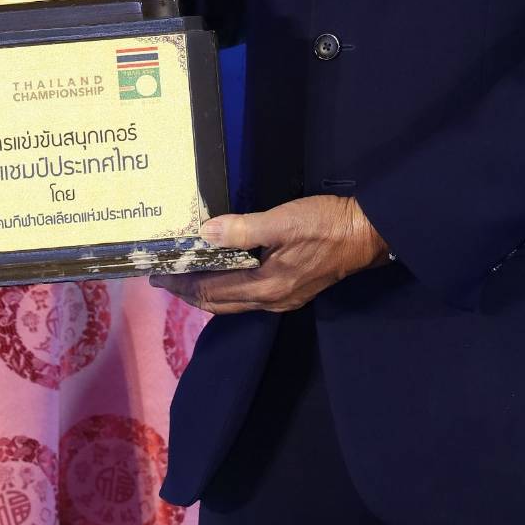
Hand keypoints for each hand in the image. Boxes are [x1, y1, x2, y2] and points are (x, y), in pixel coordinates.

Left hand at [150, 195, 390, 314]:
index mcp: (266, 287)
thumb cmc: (326, 224)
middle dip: (190, 291)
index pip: (212, 292)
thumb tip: (204, 234)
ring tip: (188, 273)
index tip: (157, 276)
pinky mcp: (293, 289)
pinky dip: (229, 286)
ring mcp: (284, 298)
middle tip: (165, 277)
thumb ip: (243, 229)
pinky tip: (225, 270)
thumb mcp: (283, 221)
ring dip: (209, 289)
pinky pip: (249, 295)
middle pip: (220, 303)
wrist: (367, 234)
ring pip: (235, 301)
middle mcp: (271, 300)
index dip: (182, 285)